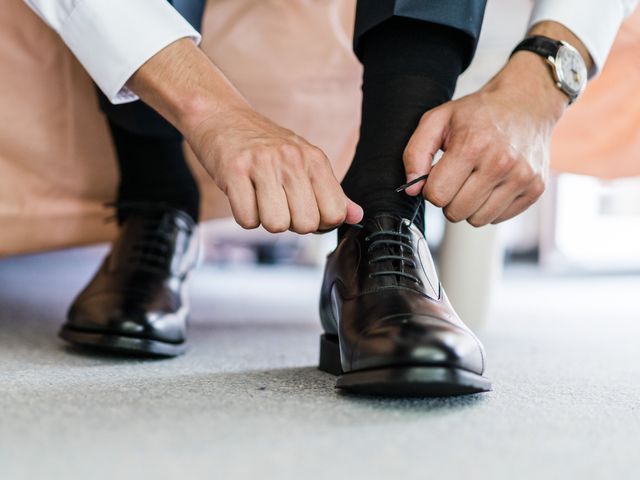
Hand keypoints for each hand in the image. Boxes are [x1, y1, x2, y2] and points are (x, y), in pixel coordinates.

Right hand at [127, 38, 361, 233]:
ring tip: (259, 198)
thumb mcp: (304, 162)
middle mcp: (292, 159)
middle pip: (306, 224)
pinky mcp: (234, 170)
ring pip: (277, 225)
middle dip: (291, 223)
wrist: (221, 116)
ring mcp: (263, 163)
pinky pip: (246, 219)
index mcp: (315, 159)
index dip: (319, 222)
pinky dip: (244, 216)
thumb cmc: (265, 146)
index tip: (303, 209)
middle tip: (277, 202)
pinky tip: (243, 195)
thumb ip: (331, 192)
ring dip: (265, 220)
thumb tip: (357, 216)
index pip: (334, 213)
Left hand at [402, 52, 568, 226]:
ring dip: (469, 205)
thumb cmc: (477, 112)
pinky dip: (490, 206)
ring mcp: (522, 178)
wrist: (527, 102)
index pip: (437, 195)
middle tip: (457, 177)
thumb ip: (415, 153)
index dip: (431, 188)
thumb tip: (412, 189)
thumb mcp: (438, 120)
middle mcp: (501, 163)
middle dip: (449, 199)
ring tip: (475, 180)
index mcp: (472, 145)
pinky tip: (493, 183)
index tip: (440, 174)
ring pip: (477, 220)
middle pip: (455, 212)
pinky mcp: (535, 189)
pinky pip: (498, 218)